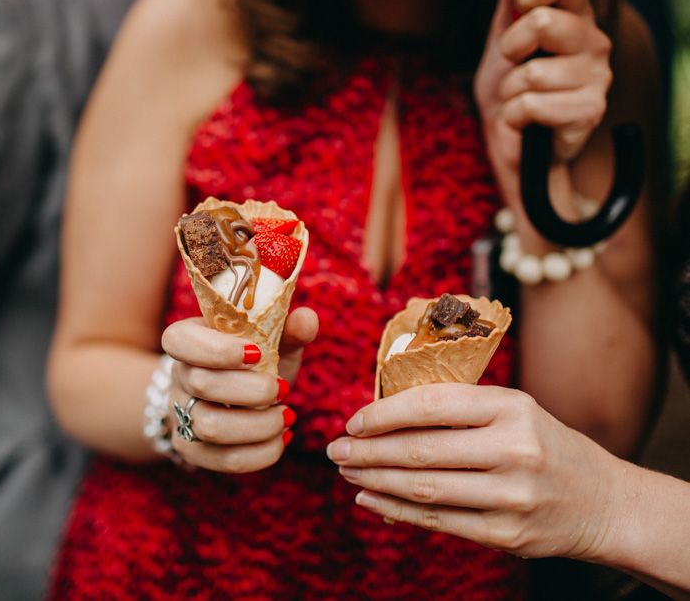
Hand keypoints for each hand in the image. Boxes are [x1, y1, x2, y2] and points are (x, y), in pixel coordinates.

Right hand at [161, 307, 317, 472]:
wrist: (236, 394)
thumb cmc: (255, 358)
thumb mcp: (271, 338)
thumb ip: (288, 328)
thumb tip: (307, 319)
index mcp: (189, 339)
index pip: (180, 339)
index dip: (217, 349)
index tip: (258, 353)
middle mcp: (178, 376)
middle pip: (202, 385)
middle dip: (254, 390)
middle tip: (283, 388)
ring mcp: (180, 415)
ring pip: (211, 427)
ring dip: (260, 425)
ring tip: (287, 416)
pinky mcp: (193, 449)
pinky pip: (224, 459)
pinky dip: (261, 453)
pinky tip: (281, 438)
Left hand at [327, 383, 620, 558]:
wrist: (602, 501)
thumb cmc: (543, 444)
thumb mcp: (512, 410)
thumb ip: (457, 410)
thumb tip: (385, 416)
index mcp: (511, 407)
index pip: (431, 405)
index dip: (384, 413)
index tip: (353, 420)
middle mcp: (513, 449)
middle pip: (421, 450)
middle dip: (369, 450)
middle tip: (336, 449)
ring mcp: (511, 496)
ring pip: (424, 488)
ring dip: (375, 480)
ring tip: (348, 471)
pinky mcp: (507, 534)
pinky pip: (438, 521)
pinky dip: (397, 510)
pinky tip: (372, 500)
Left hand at [474, 0, 612, 208]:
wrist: (510, 142)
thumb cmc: (509, 88)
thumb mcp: (502, 36)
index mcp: (576, 18)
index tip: (516, 10)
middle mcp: (594, 43)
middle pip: (542, 22)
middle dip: (509, 49)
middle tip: (512, 65)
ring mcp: (596, 80)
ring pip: (531, 74)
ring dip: (511, 92)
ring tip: (520, 99)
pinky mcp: (588, 114)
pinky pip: (531, 106)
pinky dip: (514, 118)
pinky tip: (526, 122)